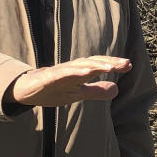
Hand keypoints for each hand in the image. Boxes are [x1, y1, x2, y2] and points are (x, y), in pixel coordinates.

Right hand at [8, 56, 130, 106]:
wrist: (27, 91)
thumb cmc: (53, 89)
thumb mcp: (78, 93)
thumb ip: (96, 91)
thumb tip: (116, 89)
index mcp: (80, 73)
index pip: (99, 66)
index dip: (113, 64)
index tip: (128, 65)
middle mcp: (71, 70)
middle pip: (92, 63)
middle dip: (108, 62)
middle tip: (125, 64)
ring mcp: (59, 73)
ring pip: (78, 66)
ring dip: (93, 66)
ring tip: (108, 67)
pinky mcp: (48, 78)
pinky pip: (61, 74)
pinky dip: (72, 72)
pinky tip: (84, 73)